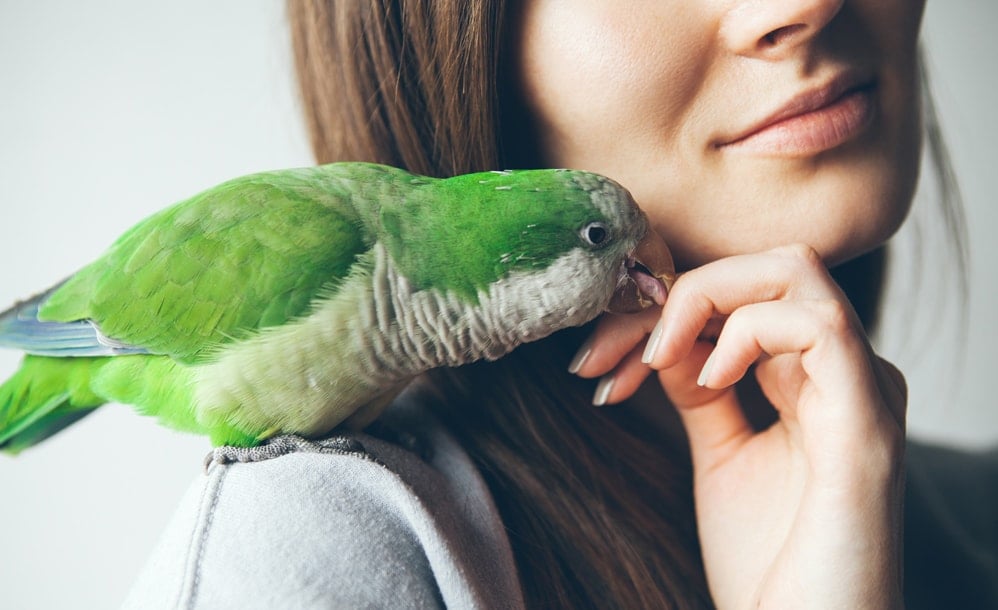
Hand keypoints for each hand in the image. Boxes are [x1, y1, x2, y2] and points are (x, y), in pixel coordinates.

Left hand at [572, 244, 906, 608]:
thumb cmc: (769, 561)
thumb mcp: (721, 452)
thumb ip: (702, 388)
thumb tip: (665, 336)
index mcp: (813, 378)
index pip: (741, 295)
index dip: (661, 309)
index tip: (597, 356)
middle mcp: (843, 371)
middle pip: (764, 266)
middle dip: (672, 291)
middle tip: (608, 349)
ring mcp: (862, 389)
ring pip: (793, 270)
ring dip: (701, 297)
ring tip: (655, 358)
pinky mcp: (868, 420)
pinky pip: (818, 326)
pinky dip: (748, 333)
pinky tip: (709, 377)